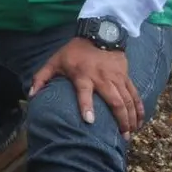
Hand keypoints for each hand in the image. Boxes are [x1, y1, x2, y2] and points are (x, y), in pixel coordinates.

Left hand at [29, 37, 143, 139]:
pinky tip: (141, 121)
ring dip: (131, 117)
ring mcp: (116, 78)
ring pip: (128, 100)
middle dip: (120, 119)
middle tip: (122, 137)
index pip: (84, 92)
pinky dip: (139, 108)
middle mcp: (102, 78)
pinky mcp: (126, 77)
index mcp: (83, 75)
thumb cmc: (74, 51)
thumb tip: (31, 95)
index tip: (90, 121)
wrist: (99, 34)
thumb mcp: (55, 61)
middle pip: (115, 101)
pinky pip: (135, 94)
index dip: (86, 106)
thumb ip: (41, 78)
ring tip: (131, 133)